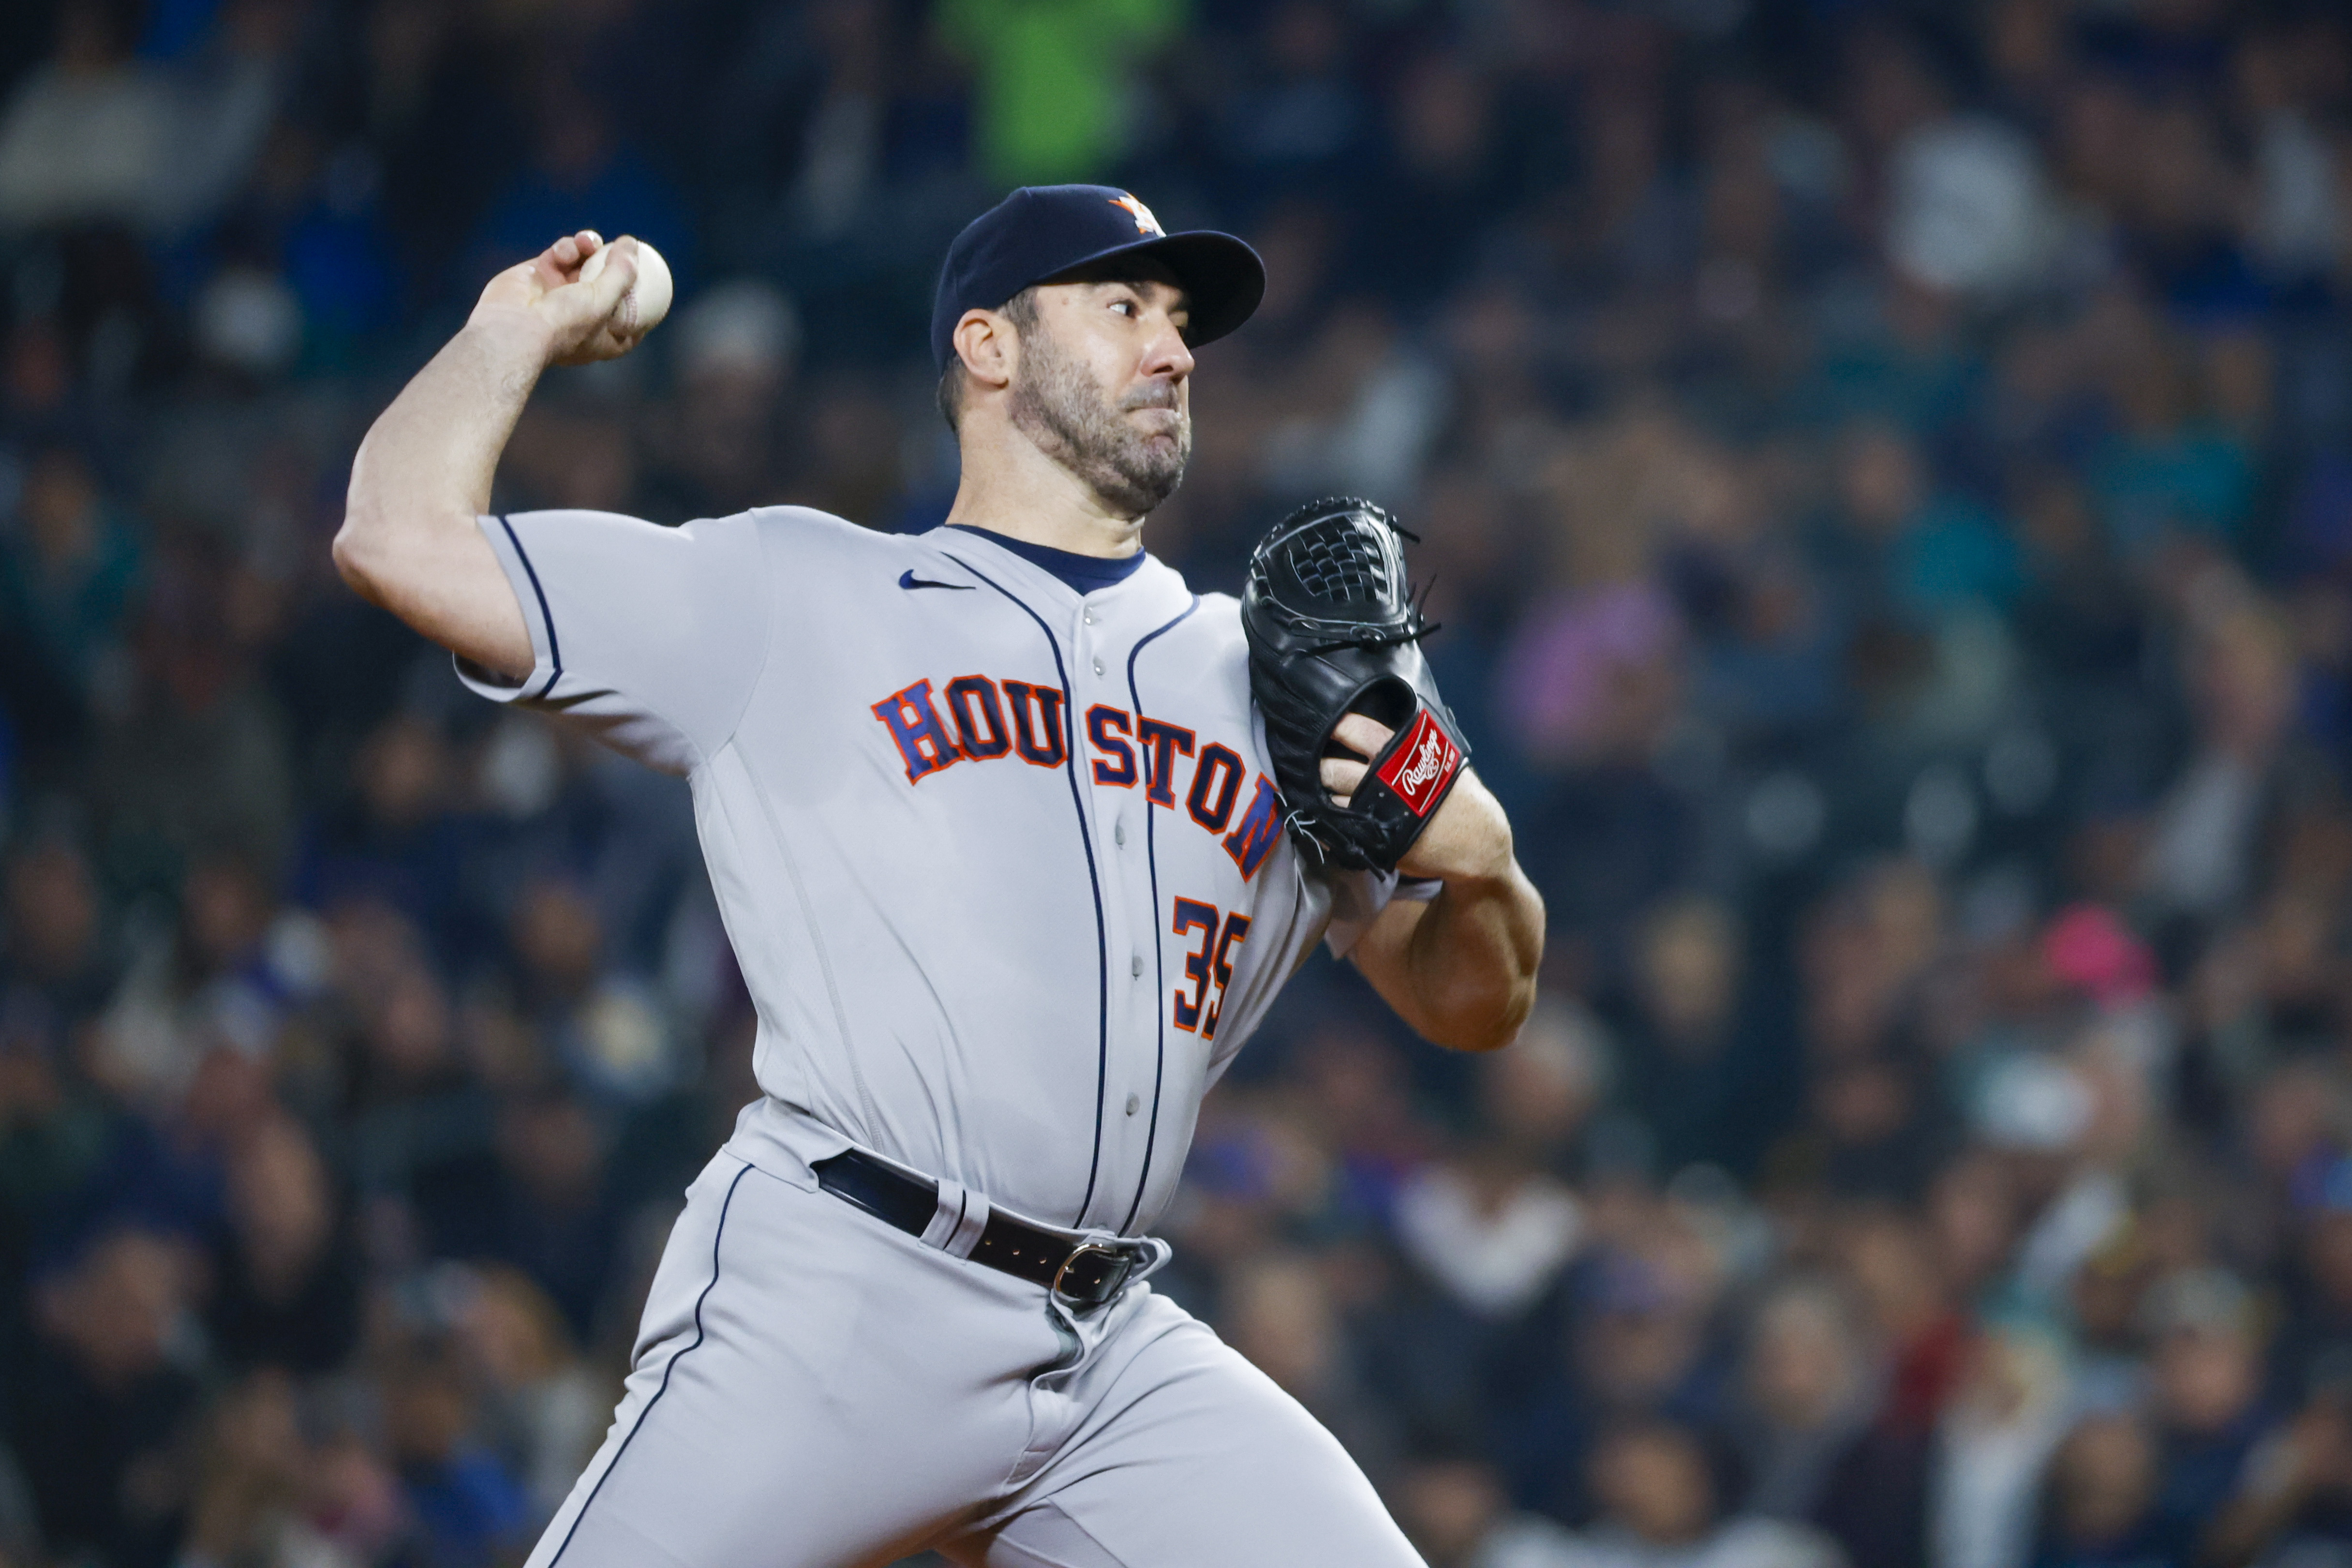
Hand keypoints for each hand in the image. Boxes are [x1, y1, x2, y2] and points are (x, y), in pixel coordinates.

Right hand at [466, 231, 644, 367]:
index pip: (631, 322)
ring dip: (588, 247)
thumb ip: (622, 272)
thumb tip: (632, 244)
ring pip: (583, 262)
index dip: (643, 304)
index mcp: (603, 337)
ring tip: (589, 242)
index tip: (656, 286)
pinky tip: (563, 252)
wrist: (513, 328)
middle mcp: (581, 317)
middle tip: (621, 247)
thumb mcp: (604, 300)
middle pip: (607, 285)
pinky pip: (559, 254)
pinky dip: (564, 248)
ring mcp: (558, 294)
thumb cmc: (564, 323)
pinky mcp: (538, 275)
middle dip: (615, 264)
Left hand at [1320, 713, 1512, 881]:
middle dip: (1319, 767)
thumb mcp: (1442, 761)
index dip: (1337, 726)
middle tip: (1315, 766)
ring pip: (1332, 801)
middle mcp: (1384, 781)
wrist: (1478, 843)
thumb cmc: (1461, 798)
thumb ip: (1412, 747)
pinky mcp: (1375, 841)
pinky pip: (1338, 832)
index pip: (1360, 731)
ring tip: (1321, 793)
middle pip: (1334, 769)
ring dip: (1322, 797)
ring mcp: (1377, 814)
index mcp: (1402, 755)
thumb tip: (1385, 732)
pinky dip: (1328, 826)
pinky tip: (1325, 821)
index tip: (1321, 723)